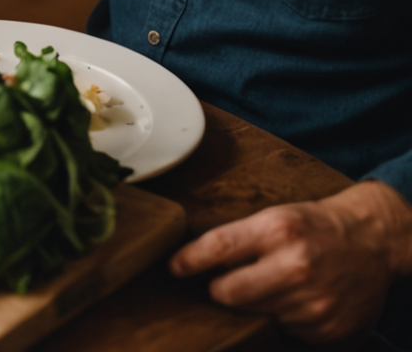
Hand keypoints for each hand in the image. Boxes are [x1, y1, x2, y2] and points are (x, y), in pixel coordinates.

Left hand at [170, 180, 411, 342]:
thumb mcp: (276, 217)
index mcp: (278, 230)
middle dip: (220, 289)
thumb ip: (237, 239)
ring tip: (275, 284)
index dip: (189, 261)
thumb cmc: (315, 226)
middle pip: (226, 293)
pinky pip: (284, 330)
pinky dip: (284, 317)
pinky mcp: (327, 326)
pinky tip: (298, 299)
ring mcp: (313, 300)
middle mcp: (296, 265)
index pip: (217, 248)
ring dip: (256, 304)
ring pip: (253, 314)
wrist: (373, 241)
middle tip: (228, 281)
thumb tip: (191, 262)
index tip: (175, 267)